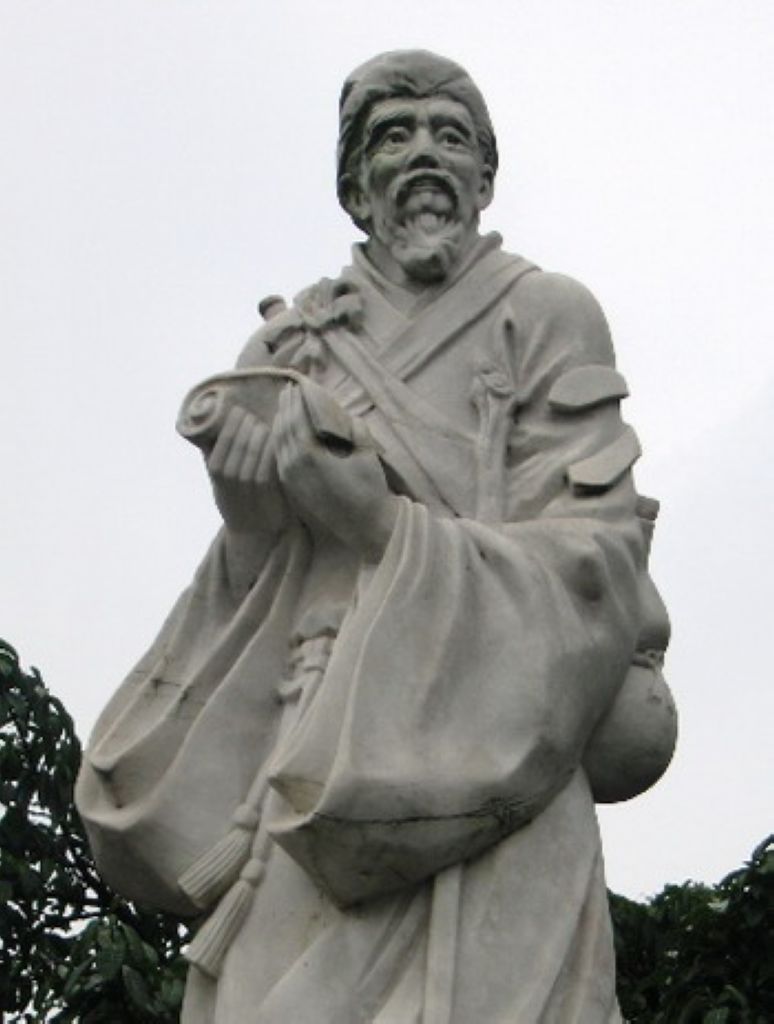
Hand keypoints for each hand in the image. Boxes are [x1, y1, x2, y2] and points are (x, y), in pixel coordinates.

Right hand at [206, 404, 288, 535]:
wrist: (253, 533)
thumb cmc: (236, 500)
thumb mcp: (221, 481)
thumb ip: (214, 458)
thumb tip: (204, 430)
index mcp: (217, 479)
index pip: (220, 450)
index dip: (229, 429)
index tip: (238, 412)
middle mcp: (229, 487)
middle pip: (236, 453)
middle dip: (244, 431)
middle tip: (252, 415)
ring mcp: (248, 493)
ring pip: (251, 461)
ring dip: (258, 440)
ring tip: (263, 424)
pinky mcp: (268, 497)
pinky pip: (268, 472)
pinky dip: (270, 455)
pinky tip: (275, 441)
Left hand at [274, 384, 398, 561]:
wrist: (364, 526)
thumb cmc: (369, 489)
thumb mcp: (366, 453)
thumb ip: (354, 429)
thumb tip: (345, 415)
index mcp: (310, 454)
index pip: (297, 419)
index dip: (297, 400)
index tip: (298, 385)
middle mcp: (294, 465)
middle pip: (284, 428)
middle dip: (285, 408)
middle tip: (287, 391)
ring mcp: (291, 477)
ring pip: (279, 443)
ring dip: (280, 423)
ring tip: (284, 408)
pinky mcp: (293, 487)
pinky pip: (281, 458)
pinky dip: (281, 441)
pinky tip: (285, 435)